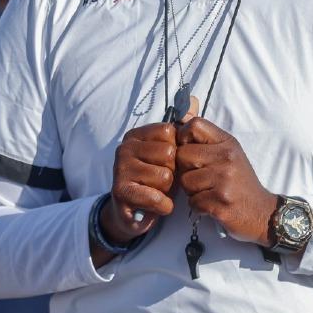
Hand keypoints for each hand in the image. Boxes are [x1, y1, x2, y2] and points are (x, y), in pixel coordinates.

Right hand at [104, 121, 178, 242]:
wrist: (135, 213)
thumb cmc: (157, 180)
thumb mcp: (171, 154)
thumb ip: (182, 129)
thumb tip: (192, 99)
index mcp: (136, 135)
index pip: (169, 132)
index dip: (177, 150)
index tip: (168, 161)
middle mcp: (124, 148)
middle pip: (169, 153)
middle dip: (173, 171)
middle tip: (164, 180)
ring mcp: (120, 169)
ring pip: (164, 176)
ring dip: (168, 190)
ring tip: (158, 192)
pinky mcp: (121, 192)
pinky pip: (156, 197)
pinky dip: (163, 205)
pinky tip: (157, 205)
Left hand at [176, 117, 277, 244]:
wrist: (262, 211)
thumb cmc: (240, 181)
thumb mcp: (229, 153)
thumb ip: (206, 138)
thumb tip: (181, 116)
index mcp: (228, 143)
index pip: (194, 125)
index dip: (183, 137)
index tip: (191, 151)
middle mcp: (227, 158)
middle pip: (182, 155)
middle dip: (185, 169)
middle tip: (201, 177)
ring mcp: (224, 180)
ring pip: (185, 180)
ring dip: (191, 190)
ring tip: (208, 191)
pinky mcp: (221, 202)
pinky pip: (192, 202)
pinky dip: (199, 206)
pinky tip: (212, 204)